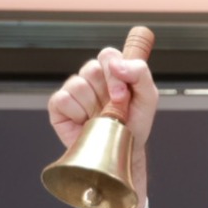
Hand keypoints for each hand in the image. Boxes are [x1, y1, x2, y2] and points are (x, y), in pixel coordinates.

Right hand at [47, 47, 157, 207]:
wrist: (123, 152)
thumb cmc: (135, 124)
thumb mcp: (148, 97)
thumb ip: (140, 73)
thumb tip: (117, 63)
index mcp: (112, 72)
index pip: (108, 55)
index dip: (115, 70)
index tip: (123, 92)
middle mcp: (91, 79)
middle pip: (91, 68)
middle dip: (107, 90)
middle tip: (116, 108)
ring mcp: (74, 92)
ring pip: (77, 84)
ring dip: (93, 105)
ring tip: (101, 119)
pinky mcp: (59, 107)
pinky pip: (63, 99)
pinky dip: (77, 113)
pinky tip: (85, 123)